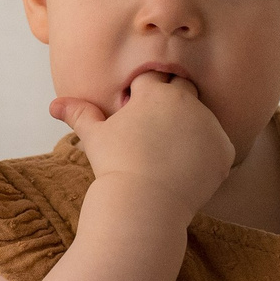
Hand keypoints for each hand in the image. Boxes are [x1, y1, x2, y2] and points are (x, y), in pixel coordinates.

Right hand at [51, 72, 234, 214]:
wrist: (145, 202)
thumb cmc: (116, 166)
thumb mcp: (95, 137)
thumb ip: (80, 115)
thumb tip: (55, 105)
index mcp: (156, 91)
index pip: (153, 78)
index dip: (144, 93)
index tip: (138, 113)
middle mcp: (187, 102)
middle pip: (183, 90)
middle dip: (172, 103)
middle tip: (156, 132)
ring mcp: (209, 125)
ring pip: (202, 119)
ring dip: (192, 129)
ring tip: (171, 156)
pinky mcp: (224, 150)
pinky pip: (218, 146)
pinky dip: (207, 155)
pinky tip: (188, 170)